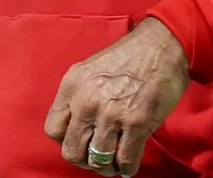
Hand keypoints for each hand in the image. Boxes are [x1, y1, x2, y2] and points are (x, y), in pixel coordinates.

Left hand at [45, 17, 189, 175]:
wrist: (159, 47)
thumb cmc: (126, 58)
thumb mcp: (88, 71)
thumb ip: (78, 97)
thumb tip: (77, 127)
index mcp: (71, 87)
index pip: (53, 130)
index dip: (65, 141)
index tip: (79, 142)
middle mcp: (86, 102)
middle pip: (71, 151)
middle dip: (84, 160)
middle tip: (96, 159)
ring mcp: (111, 114)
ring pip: (97, 160)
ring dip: (106, 168)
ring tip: (113, 165)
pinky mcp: (136, 123)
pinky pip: (125, 159)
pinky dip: (126, 169)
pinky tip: (127, 166)